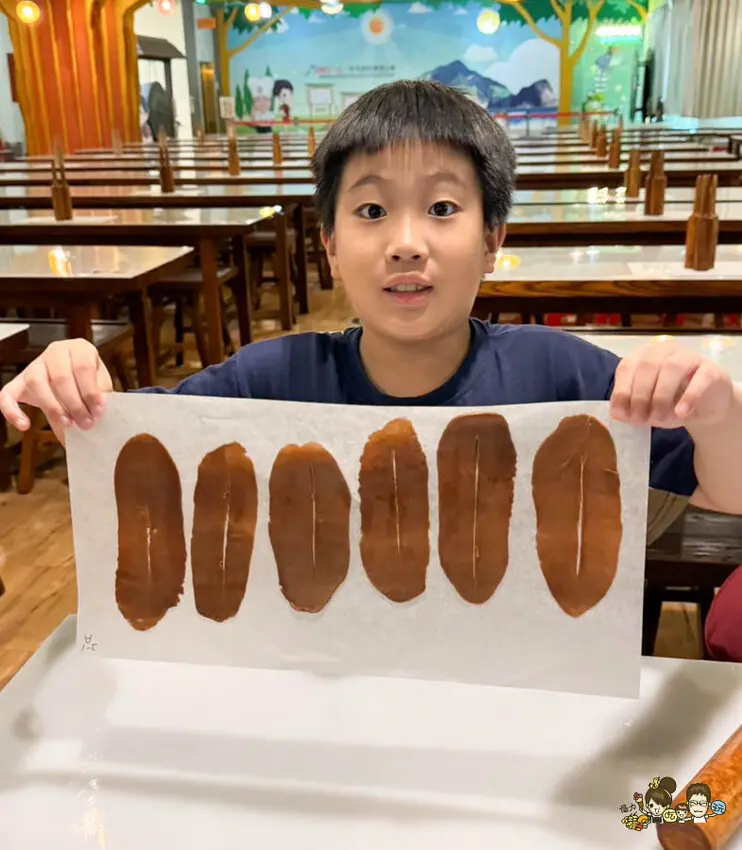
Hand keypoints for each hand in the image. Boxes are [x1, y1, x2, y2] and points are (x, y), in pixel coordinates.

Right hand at [0, 340, 112, 444]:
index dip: (90, 391)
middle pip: (60, 377)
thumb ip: (101, 394)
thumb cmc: (90, 383)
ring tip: (66, 423)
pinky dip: (12, 411)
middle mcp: (55, 351)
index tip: (98, 411)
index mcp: (79, 348)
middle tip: (85, 423)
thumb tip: (99, 407)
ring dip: (52, 407)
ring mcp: (34, 365)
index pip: (83, 367)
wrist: (76, 385)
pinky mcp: (19, 381)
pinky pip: (7, 394)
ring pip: (36, 383)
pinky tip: (24, 425)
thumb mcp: (102, 385)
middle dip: (74, 404)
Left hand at [610, 341, 733, 428]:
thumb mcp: (645, 407)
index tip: (622, 415)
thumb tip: (617, 413)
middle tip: (639, 420)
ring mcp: (688, 358)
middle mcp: (664, 351)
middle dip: (640, 397)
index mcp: (642, 356)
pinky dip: (689, 397)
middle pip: (647, 367)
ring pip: (671, 369)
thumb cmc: (669, 403)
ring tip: (658, 419)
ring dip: (661, 397)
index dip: (622, 392)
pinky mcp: (710, 371)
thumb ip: (630, 407)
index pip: (626, 368)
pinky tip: (681, 413)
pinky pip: (700, 379)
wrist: (705, 407)